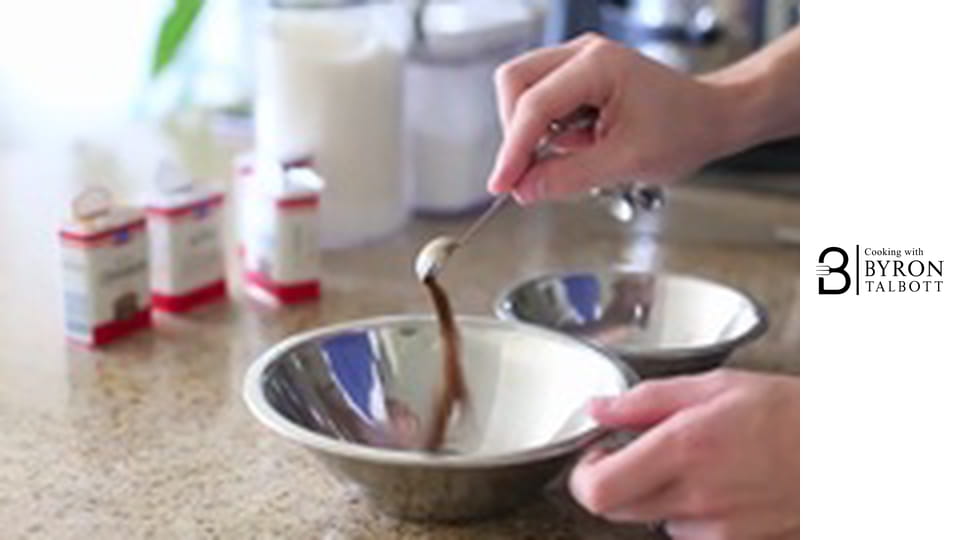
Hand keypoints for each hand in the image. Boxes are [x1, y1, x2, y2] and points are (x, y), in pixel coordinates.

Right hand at [488, 33, 728, 203]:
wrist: (712, 118)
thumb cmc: (684, 129)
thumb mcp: (626, 163)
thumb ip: (568, 177)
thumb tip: (525, 189)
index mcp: (598, 65)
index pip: (534, 105)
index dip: (513, 149)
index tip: (502, 183)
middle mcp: (583, 54)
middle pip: (515, 83)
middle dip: (514, 131)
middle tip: (525, 173)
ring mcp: (578, 63)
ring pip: (522, 91)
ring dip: (529, 132)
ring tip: (564, 158)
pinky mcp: (577, 79)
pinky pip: (540, 101)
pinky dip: (544, 131)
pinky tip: (575, 147)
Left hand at [569, 369, 798, 539]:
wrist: (847, 453)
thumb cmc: (789, 412)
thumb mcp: (714, 386)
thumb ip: (646, 400)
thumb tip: (598, 409)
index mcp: (684, 448)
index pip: (597, 489)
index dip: (583, 473)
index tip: (597, 452)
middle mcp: (695, 495)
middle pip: (614, 509)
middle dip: (614, 480)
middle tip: (636, 452)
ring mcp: (715, 527)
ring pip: (650, 519)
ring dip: (653, 494)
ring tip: (693, 462)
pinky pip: (686, 532)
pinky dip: (687, 511)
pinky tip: (717, 482)